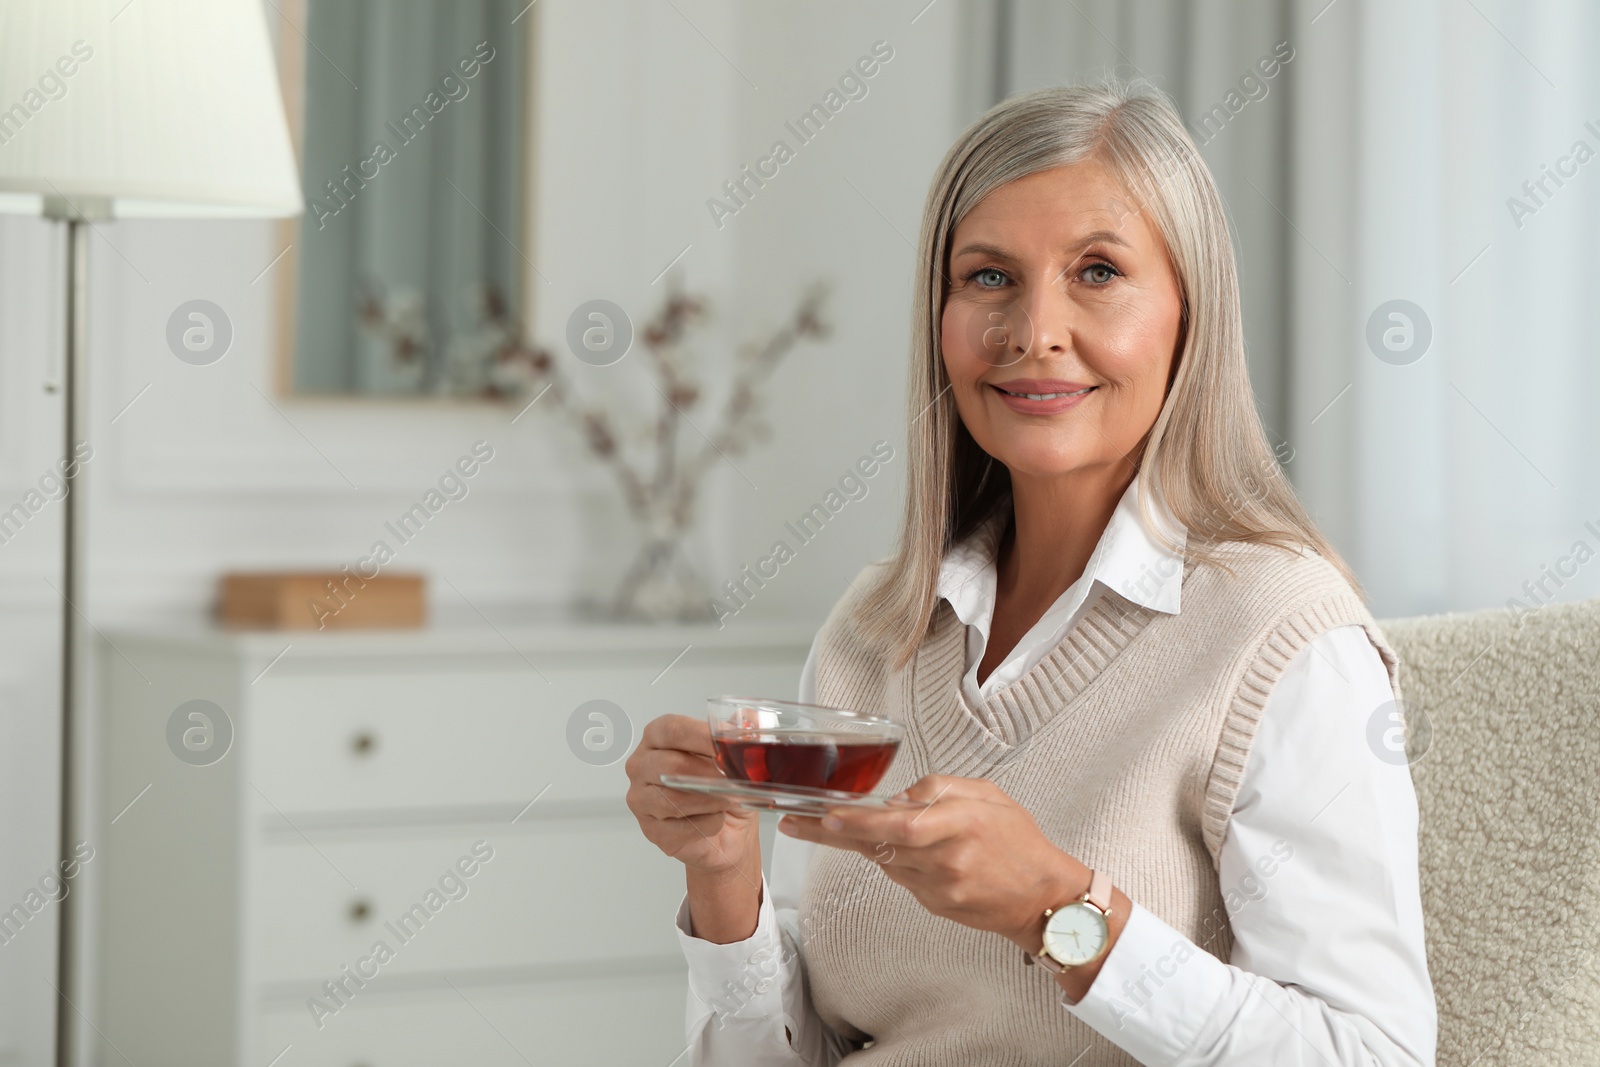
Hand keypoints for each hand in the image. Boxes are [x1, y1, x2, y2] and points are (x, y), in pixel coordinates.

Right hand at [624, 714, 759, 878]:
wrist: (728, 833)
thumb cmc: (725, 790)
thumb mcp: (737, 756)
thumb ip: (740, 733)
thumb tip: (749, 721)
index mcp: (658, 737)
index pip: (672, 730)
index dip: (702, 737)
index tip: (726, 746)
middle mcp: (642, 765)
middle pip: (670, 765)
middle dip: (709, 774)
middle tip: (734, 779)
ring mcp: (641, 799)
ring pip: (673, 799)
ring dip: (710, 801)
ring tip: (728, 799)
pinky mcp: (651, 830)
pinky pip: (679, 828)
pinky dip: (707, 824)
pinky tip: (716, 819)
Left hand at [778, 774, 1084, 951]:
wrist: (1045, 898)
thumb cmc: (1020, 843)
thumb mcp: (988, 795)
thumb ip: (940, 788)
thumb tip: (900, 796)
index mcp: (961, 824)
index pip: (900, 824)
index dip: (860, 822)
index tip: (828, 815)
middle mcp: (947, 859)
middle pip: (878, 846)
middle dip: (833, 834)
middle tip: (796, 823)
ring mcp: (939, 887)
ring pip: (885, 861)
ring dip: (864, 844)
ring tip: (837, 827)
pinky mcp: (935, 905)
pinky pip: (902, 878)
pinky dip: (895, 861)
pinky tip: (906, 852)